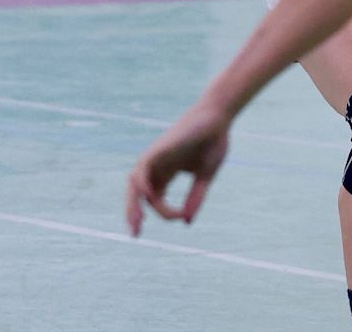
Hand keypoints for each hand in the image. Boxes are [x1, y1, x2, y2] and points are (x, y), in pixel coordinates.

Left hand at [125, 102, 230, 236]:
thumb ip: (195, 198)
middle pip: (138, 192)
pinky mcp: (159, 149)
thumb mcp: (205, 177)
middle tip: (135, 234)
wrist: (218, 118)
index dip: (163, 213)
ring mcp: (157, 157)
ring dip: (133, 203)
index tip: (182, 218)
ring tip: (136, 221)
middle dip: (134, 213)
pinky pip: (142, 168)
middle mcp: (158, 165)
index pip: (153, 196)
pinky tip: (147, 196)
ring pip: (135, 182)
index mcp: (168, 172)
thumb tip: (186, 222)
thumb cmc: (213, 142)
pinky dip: (142, 182)